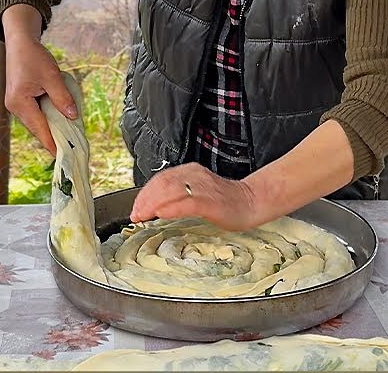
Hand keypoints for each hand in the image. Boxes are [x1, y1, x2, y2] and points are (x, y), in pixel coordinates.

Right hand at [2, 7, 76, 154]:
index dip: (52, 143)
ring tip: (68, 130)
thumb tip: (72, 117)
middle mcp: (14, 107)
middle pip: (37, 128)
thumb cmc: (34, 57)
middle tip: (72, 143)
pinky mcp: (19, 100)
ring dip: (51, 124)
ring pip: (36, 121)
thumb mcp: (52, 76)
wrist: (19, 43)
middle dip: (53, 134)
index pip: (39, 129)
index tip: (62, 156)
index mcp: (20, 103)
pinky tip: (58, 115)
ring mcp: (15, 104)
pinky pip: (34, 113)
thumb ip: (62, 98)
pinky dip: (46, 115)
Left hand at [129, 163, 262, 231]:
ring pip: (172, 191)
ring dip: (153, 204)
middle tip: (135, 215)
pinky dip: (172, 208)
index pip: (160, 179)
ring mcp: (204, 188)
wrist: (252, 202)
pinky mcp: (212, 202)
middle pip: (162, 184)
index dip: (144, 194)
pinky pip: (188, 203)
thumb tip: (153, 206)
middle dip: (145, 200)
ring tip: (142, 216)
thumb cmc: (223, 201)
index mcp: (190, 171)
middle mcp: (195, 175)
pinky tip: (161, 214)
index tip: (135, 209)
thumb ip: (177, 194)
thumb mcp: (196, 192)